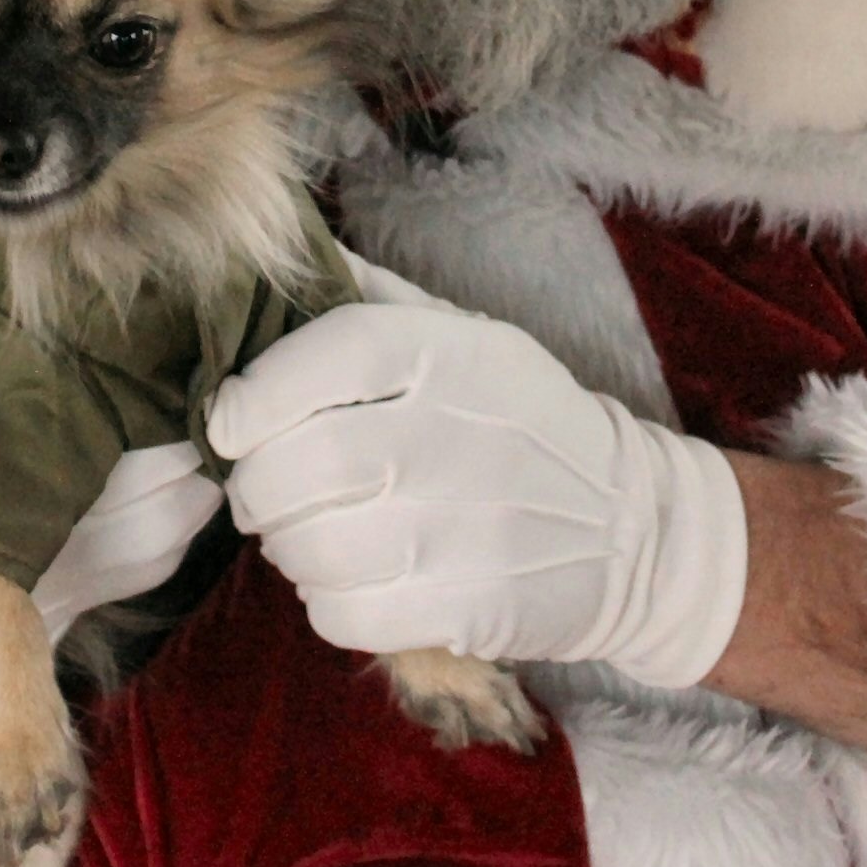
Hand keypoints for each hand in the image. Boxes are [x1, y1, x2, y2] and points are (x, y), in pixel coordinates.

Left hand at [207, 302, 749, 688]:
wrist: (636, 529)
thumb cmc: (526, 422)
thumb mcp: (472, 337)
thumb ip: (374, 299)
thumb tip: (274, 252)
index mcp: (457, 354)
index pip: (329, 354)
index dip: (256, 392)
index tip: (229, 419)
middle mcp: (461, 435)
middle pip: (304, 462)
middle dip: (257, 484)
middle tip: (264, 490)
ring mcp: (469, 528)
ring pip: (312, 547)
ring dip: (288, 547)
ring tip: (310, 535)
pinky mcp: (472, 606)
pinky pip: (345, 613)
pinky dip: (327, 603)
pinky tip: (353, 580)